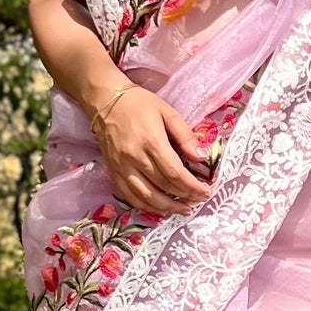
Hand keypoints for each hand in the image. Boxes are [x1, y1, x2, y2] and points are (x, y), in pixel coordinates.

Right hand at [91, 84, 215, 214]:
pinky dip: (145, 205)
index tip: (205, 192)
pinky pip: (129, 195)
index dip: (192, 186)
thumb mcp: (167, 112)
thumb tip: (202, 157)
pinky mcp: (113, 170)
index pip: (175, 172)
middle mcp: (135, 157)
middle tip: (198, 201)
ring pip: (145, 196)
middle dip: (184, 197)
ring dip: (166, 207)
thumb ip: (185, 135)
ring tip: (182, 210)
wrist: (105, 101)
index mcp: (151, 141)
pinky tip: (158, 208)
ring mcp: (121, 166)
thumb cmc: (140, 104)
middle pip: (163, 185)